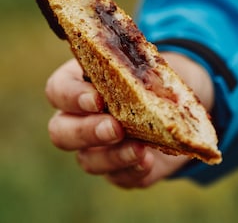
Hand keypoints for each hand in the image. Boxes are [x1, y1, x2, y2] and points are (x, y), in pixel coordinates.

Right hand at [46, 59, 190, 187]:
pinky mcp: (118, 169)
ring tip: (139, 149)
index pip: (58, 90)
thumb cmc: (152, 81)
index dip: (72, 96)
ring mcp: (97, 148)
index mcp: (82, 86)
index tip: (96, 99)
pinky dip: (131, 170)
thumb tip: (148, 76)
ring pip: (87, 159)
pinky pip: (117, 176)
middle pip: (61, 131)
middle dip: (86, 131)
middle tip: (114, 128)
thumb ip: (140, 70)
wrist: (171, 110)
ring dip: (113, 156)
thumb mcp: (148, 68)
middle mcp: (81, 119)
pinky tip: (147, 161)